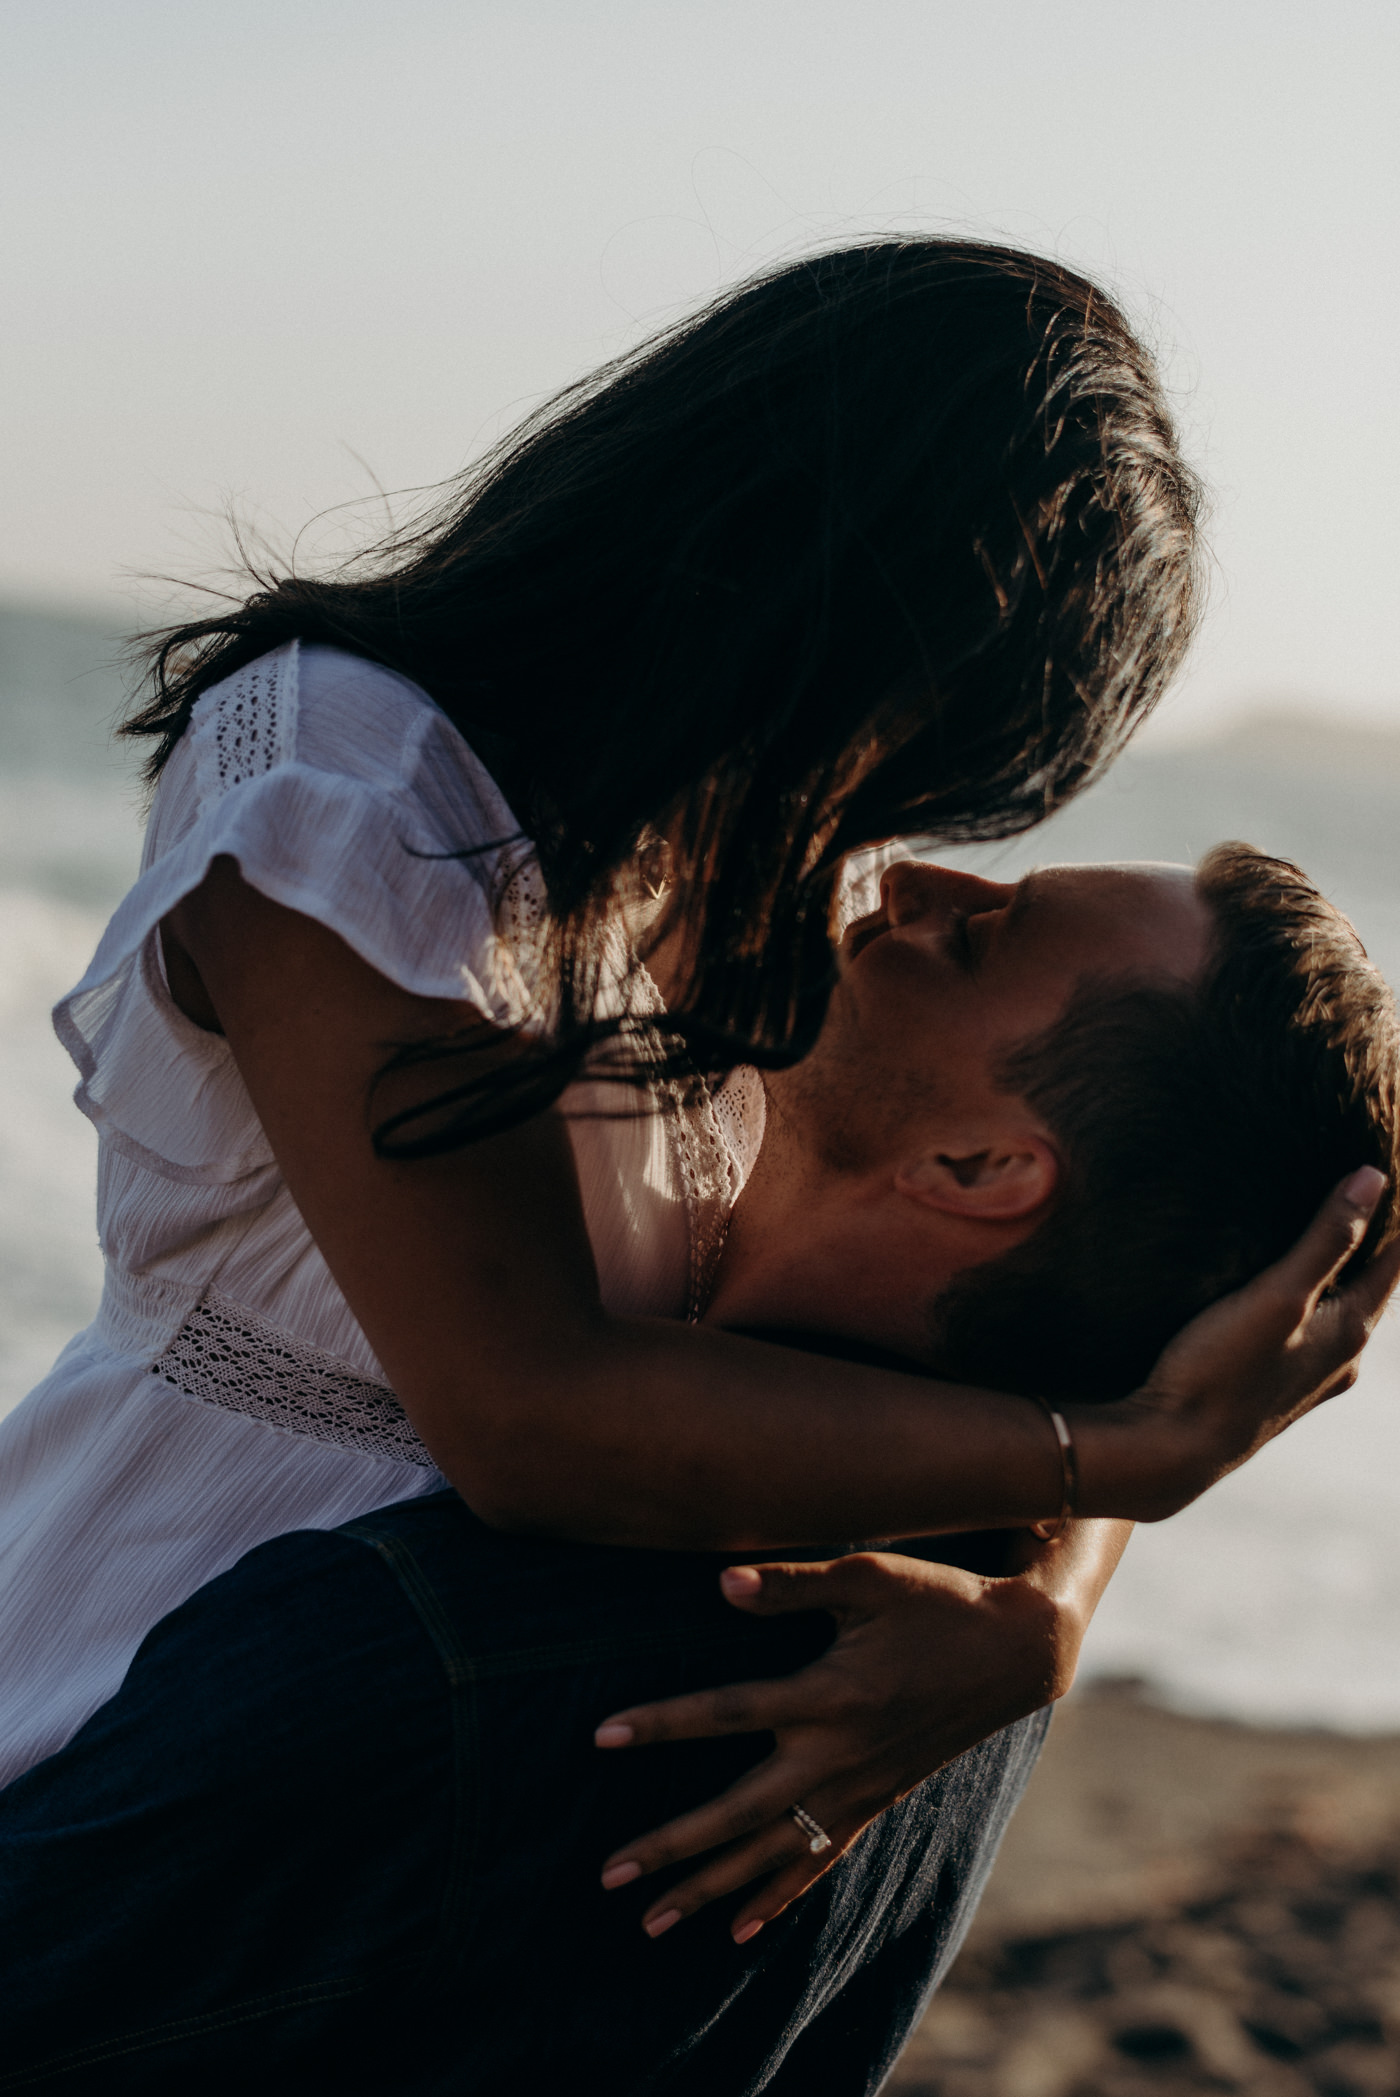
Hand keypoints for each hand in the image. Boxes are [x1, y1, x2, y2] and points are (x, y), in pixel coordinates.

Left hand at [594, 1526, 1125, 1943]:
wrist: (1016, 1651)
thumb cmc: (938, 1600)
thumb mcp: (869, 1576)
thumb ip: (792, 1584)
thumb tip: (722, 1582)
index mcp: (830, 1693)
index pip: (726, 1712)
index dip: (661, 1722)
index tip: (601, 1736)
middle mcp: (839, 1753)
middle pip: (738, 1811)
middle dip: (671, 1846)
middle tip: (607, 1875)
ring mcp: (859, 1786)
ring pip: (773, 1853)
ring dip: (710, 1888)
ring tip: (651, 1922)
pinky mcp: (877, 1800)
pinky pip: (818, 1860)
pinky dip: (776, 1896)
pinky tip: (738, 1929)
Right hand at [1079, 1167, 1399, 1521]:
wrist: (1171, 1450)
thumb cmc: (1221, 1370)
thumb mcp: (1277, 1294)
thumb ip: (1326, 1238)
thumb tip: (1373, 1178)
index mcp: (1348, 1332)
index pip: (1392, 1265)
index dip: (1396, 1222)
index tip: (1393, 1180)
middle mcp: (1339, 1361)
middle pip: (1369, 1292)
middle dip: (1371, 1249)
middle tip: (1364, 1202)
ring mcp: (1306, 1382)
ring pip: (1336, 1319)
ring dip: (1337, 1281)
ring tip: (1324, 1243)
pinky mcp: (1271, 1393)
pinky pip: (1305, 1339)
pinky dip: (1307, 1309)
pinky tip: (1282, 1303)